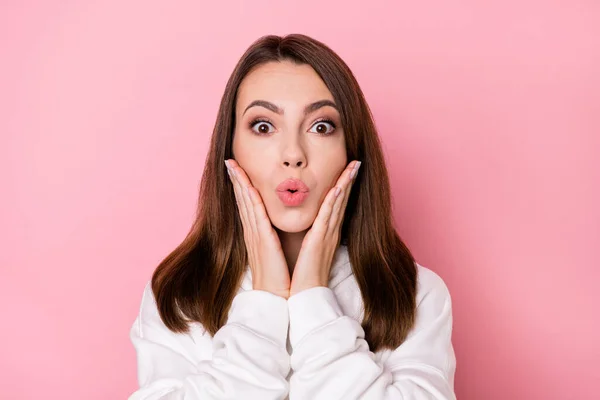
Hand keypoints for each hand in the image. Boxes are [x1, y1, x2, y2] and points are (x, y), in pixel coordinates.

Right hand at [225, 159, 290, 298]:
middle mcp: (253, 231)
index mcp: (257, 233)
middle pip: (242, 199)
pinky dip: (250, 198)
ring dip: (240, 182)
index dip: (241, 186)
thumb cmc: (279, 277)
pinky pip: (256, 214)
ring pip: (246, 202)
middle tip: (229, 161)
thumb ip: (274, 238)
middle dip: (236, 178)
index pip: (248, 204)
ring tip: (233, 165)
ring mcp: (255, 235)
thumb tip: (276, 230)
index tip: (237, 170)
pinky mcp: (262, 240)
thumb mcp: (275, 253)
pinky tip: (247, 185)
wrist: (277, 298)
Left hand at [290, 160, 360, 295]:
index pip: (335, 204)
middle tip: (355, 161)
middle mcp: (330, 231)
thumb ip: (309, 236)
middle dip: (348, 179)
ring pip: (338, 204)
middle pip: (342, 200)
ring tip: (353, 166)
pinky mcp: (320, 241)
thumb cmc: (302, 275)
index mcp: (326, 233)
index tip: (347, 170)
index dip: (342, 186)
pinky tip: (338, 188)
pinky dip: (334, 202)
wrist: (303, 295)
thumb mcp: (307, 250)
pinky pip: (328, 217)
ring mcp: (327, 235)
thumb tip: (306, 227)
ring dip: (345, 183)